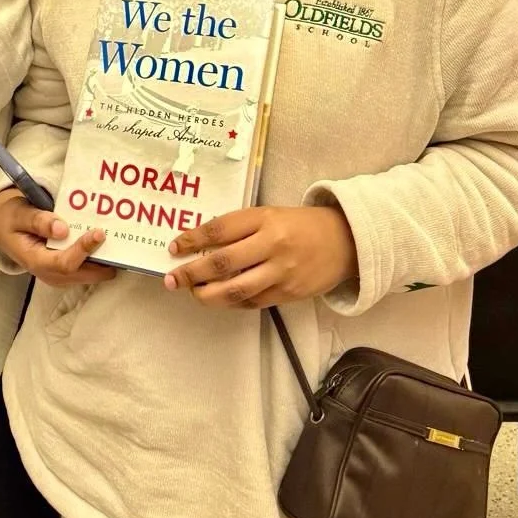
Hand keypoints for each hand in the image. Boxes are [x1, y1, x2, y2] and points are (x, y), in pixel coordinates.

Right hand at [0, 187, 116, 287]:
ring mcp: (59, 276)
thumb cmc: (12, 218)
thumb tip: (62, 229)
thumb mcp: (19, 214)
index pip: (65, 263)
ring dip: (105, 262)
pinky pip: (88, 270)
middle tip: (122, 241)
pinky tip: (109, 243)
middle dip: (104, 262)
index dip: (84, 250)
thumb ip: (39, 221)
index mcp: (35, 260)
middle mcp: (49, 274)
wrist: (5, 229)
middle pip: (83, 274)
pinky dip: (100, 259)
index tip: (99, 233)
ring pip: (89, 275)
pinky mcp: (66, 272)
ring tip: (121, 242)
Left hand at [164, 204, 357, 308]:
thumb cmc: (300, 224)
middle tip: (172, 279)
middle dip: (191, 273)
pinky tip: (218, 299)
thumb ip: (239, 228)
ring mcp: (281, 272)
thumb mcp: (270, 215)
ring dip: (207, 295)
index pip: (219, 229)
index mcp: (264, 218)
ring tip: (192, 293)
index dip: (192, 239)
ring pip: (235, 290)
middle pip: (222, 263)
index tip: (174, 247)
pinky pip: (252, 302)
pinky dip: (231, 303)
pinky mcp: (289, 293)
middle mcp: (272, 244)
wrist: (345, 241)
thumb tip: (200, 244)